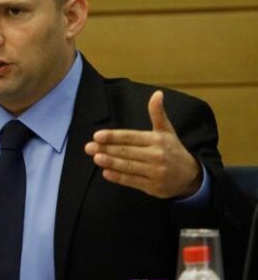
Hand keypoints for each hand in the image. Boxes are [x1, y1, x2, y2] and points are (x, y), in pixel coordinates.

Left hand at [84, 90, 202, 198]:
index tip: (97, 136)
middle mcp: (156, 155)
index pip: (131, 137)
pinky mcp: (153, 186)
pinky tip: (106, 173)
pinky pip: (132, 181)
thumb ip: (157, 113)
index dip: (113, 136)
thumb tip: (157, 93)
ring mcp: (155, 172)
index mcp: (157, 140)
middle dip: (106, 149)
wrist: (191, 175)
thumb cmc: (173, 150)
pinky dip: (119, 177)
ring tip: (96, 158)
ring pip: (128, 166)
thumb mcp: (167, 130)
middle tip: (89, 147)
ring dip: (111, 162)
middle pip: (127, 151)